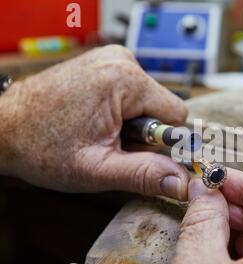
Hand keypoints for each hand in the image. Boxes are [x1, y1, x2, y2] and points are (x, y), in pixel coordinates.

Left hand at [0, 45, 188, 199]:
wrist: (4, 129)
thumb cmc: (41, 147)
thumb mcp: (98, 169)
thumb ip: (146, 175)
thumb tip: (183, 182)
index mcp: (125, 79)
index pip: (177, 115)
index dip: (161, 142)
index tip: (133, 151)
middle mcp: (121, 60)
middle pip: (161, 108)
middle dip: (143, 133)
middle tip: (109, 144)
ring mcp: (111, 59)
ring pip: (148, 102)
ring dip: (132, 124)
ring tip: (99, 133)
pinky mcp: (104, 64)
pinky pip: (132, 94)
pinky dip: (122, 112)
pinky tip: (96, 122)